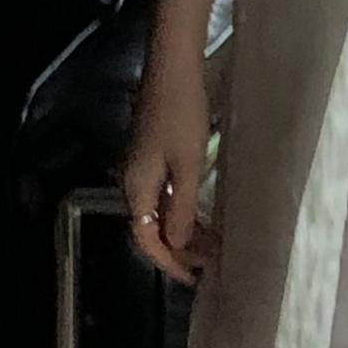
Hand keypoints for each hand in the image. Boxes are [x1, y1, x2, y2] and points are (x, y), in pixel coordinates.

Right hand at [120, 59, 213, 284]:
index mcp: (137, 187)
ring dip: (185, 231)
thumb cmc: (182, 114)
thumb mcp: (187, 165)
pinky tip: (206, 217)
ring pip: (161, 212)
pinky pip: (166, 196)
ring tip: (214, 247)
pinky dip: (185, 211)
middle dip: (180, 250)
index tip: (194, 277)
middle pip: (151, 228)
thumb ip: (182, 208)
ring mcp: (142, 169)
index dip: (169, 261)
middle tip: (212, 264)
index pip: (145, 238)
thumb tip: (178, 245)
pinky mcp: (154, 157)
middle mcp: (133, 182)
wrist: (172, 69)